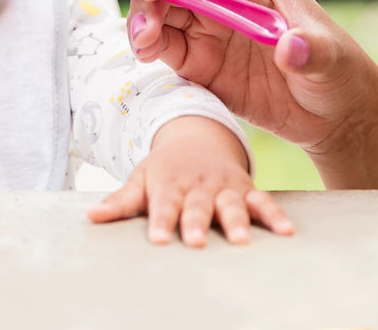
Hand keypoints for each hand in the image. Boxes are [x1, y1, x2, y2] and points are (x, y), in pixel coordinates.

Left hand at [86, 117, 291, 245]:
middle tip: (197, 241)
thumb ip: (120, 201)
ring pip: (231, 204)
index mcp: (169, 183)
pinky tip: (287, 231)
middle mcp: (198, 185)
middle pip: (197, 206)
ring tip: (241, 240)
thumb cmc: (164, 169)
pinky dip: (275, 215)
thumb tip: (90, 218)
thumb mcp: (141, 178)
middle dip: (197, 222)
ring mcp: (224, 187)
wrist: (197, 136)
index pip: (163, 205)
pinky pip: (263, 201)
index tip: (159, 239)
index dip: (161, 221)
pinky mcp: (246, 189)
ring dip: (237, 221)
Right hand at [127, 0, 377, 188]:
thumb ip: (312, 51)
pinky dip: (148, 48)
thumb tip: (291, 47)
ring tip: (145, 48)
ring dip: (143, 24)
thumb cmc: (338, 73)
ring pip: (157, 11)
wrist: (333, 116)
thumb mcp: (331, 59)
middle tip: (146, 32)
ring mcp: (205, 25)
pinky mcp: (196, 58)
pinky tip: (148, 57)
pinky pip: (162, 45)